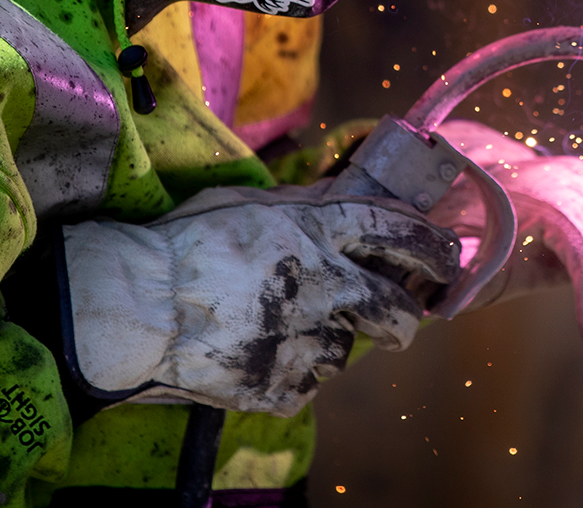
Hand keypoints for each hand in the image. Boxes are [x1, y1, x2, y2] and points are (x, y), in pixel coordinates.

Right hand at [61, 182, 460, 416]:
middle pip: (396, 310)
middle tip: (398, 321)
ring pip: (344, 349)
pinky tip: (255, 353)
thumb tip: (345, 196)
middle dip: (404, 318)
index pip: (399, 231)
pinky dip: (289, 373)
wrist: (132, 306)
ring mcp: (304, 340)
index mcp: (316, 230)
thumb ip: (304, 206)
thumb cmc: (181, 245)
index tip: (451, 258)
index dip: (434, 246)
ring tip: (276, 328)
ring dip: (325, 341)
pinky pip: (305, 383)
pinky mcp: (281, 386)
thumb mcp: (248, 205)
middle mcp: (324, 284)